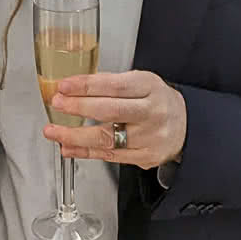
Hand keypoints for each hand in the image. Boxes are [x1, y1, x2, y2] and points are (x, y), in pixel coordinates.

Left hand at [45, 72, 186, 169]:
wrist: (186, 126)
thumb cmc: (157, 101)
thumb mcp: (142, 82)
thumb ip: (112, 85)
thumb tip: (73, 88)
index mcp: (150, 87)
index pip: (114, 85)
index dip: (86, 86)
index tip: (64, 86)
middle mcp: (152, 112)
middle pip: (110, 111)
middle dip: (78, 107)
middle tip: (57, 104)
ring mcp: (149, 137)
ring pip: (107, 138)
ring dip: (75, 136)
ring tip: (53, 132)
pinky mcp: (145, 157)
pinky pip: (110, 156)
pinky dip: (85, 152)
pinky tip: (68, 147)